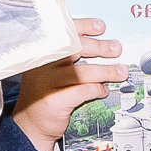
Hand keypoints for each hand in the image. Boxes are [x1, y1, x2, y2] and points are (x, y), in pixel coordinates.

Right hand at [12, 18, 125, 150]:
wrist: (30, 124)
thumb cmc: (44, 93)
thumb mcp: (49, 69)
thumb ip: (67, 56)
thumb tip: (101, 45)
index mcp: (41, 52)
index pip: (62, 33)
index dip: (83, 26)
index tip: (100, 27)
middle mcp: (42, 64)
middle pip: (74, 48)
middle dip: (99, 47)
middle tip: (116, 48)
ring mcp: (47, 82)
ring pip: (83, 72)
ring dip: (106, 71)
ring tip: (120, 72)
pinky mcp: (54, 100)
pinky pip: (83, 90)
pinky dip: (98, 89)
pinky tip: (103, 90)